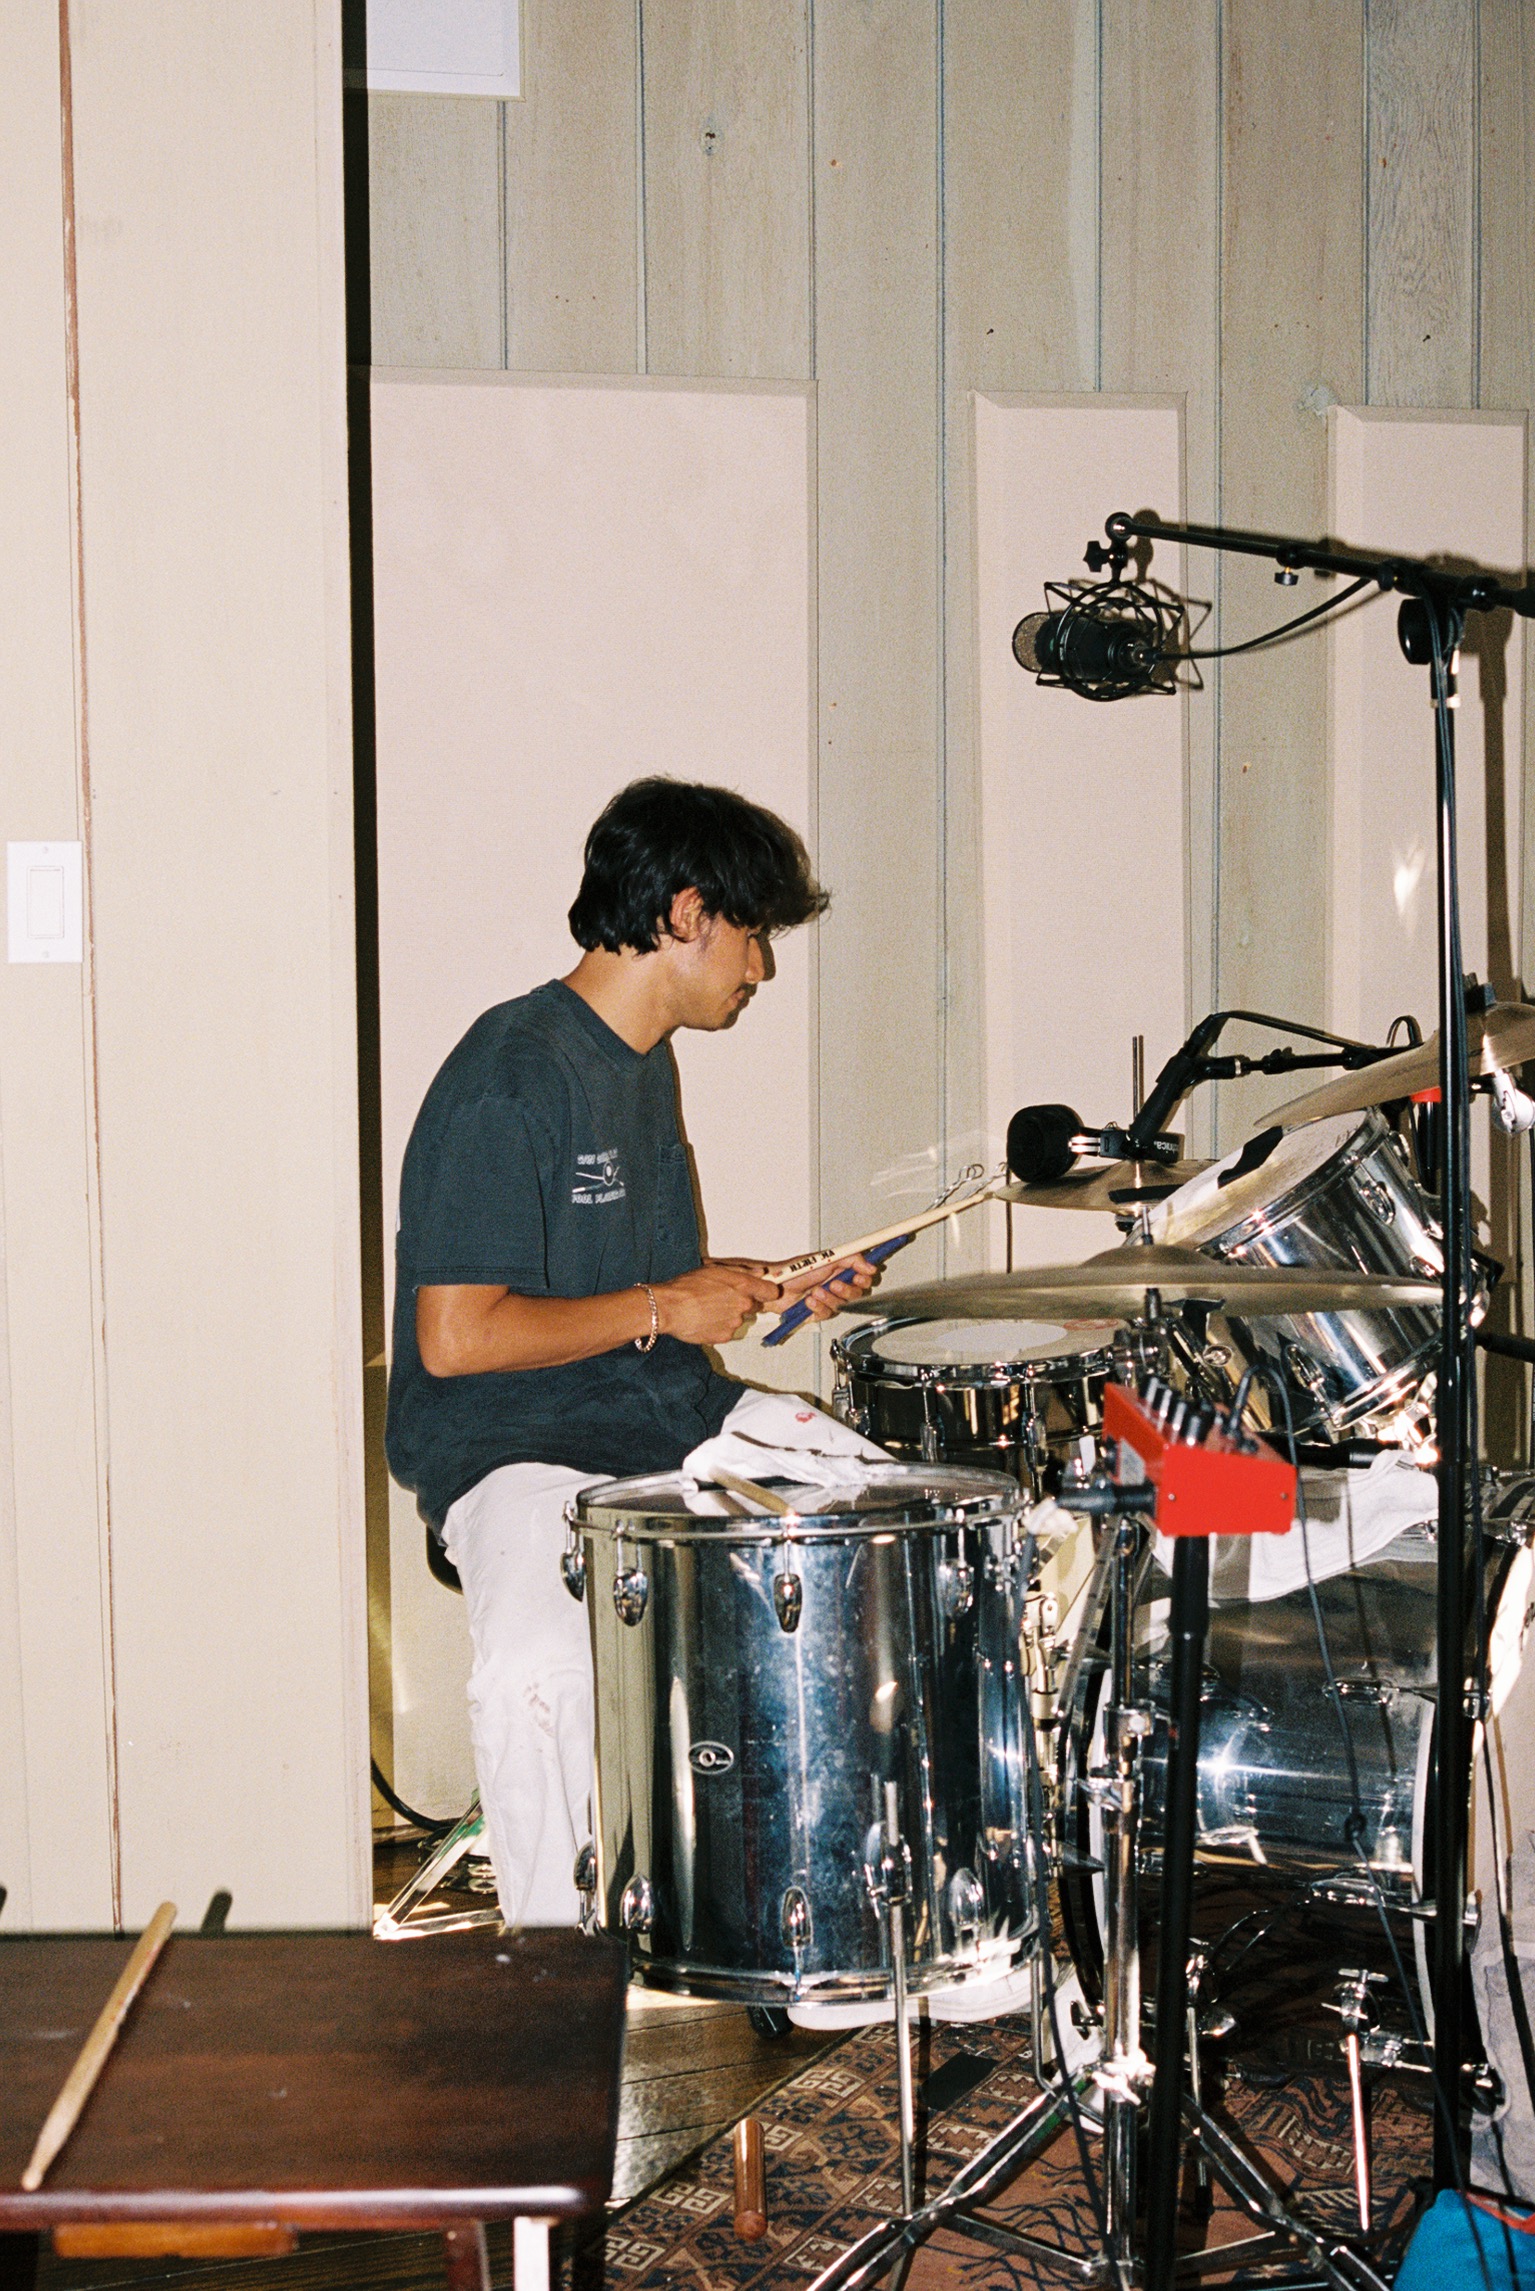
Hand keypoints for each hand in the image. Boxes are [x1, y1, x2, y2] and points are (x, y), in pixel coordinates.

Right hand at [655, 1260, 780, 1345]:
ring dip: (727, 1315)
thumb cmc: (686, 1287)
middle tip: (720, 1298)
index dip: (767, 1291)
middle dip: (740, 1302)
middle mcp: (743, 1305)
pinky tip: (704, 1320)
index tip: (764, 1292)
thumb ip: (741, 1271)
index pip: (771, 1291)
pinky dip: (718, 1327)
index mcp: (743, 1286)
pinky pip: (727, 1331)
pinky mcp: (725, 1337)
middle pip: (752, 1306)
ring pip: (737, 1319)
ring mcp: (735, 1323)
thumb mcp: (714, 1270)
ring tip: (707, 1309)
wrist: (669, 1308)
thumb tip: (758, 1273)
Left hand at [775, 1253, 878, 1321]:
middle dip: (847, 1290)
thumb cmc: (795, 1271)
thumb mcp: (826, 1259)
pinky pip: (827, 1314)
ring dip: (829, 1299)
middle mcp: (836, 1285)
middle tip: (834, 1285)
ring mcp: (828, 1300)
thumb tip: (870, 1264)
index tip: (860, 1276)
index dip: (865, 1278)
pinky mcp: (819, 1312)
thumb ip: (851, 1259)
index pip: (863, 1276)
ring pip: (842, 1306)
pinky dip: (818, 1307)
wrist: (775, 1287)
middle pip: (857, 1294)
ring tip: (815, 1292)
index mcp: (840, 1270)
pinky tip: (809, 1302)